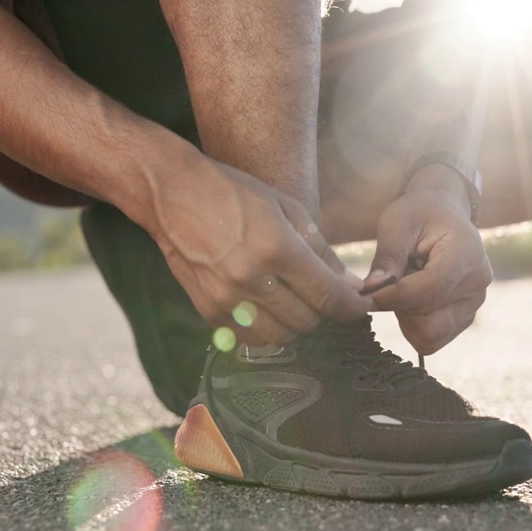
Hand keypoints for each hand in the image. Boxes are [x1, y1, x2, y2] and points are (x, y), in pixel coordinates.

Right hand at [148, 157, 369, 345]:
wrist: (171, 194)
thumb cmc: (233, 193)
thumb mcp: (285, 207)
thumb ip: (321, 250)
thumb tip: (351, 284)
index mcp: (276, 248)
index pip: (327, 295)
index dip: (351, 308)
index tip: (360, 308)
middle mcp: (252, 278)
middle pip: (307, 320)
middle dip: (322, 312)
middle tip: (319, 295)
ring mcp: (227, 298)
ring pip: (280, 336)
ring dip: (294, 325)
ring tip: (292, 302)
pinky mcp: (208, 310)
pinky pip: (249, 338)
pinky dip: (265, 330)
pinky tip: (265, 308)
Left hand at [362, 165, 491, 355]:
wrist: (442, 214)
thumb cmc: (419, 214)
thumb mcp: (397, 223)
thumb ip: (387, 256)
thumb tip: (371, 290)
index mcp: (467, 253)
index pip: (430, 290)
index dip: (394, 297)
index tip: (368, 292)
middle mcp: (478, 284)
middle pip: (430, 322)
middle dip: (400, 307)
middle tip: (392, 280)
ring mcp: (474, 305)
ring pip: (430, 336)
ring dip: (406, 317)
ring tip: (406, 284)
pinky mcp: (464, 319)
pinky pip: (432, 339)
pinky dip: (414, 325)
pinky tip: (412, 298)